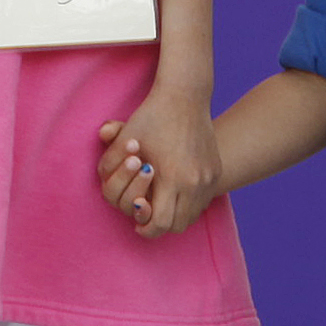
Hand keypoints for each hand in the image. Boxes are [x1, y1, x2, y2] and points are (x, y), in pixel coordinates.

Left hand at [96, 86, 223, 236]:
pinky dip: (189, 205)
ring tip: (161, 207)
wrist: (185, 96)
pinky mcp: (215, 171)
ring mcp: (208, 177)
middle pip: (178, 225)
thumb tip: (113, 197)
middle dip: (161, 226)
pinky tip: (175, 194)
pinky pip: (203, 201)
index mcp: (173, 176)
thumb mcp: (124, 141)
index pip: (161, 223)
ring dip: (176, 216)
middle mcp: (195, 181)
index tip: (138, 225)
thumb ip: (110, 169)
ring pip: (192, 216)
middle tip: (148, 218)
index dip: (147, 229)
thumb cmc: (151, 118)